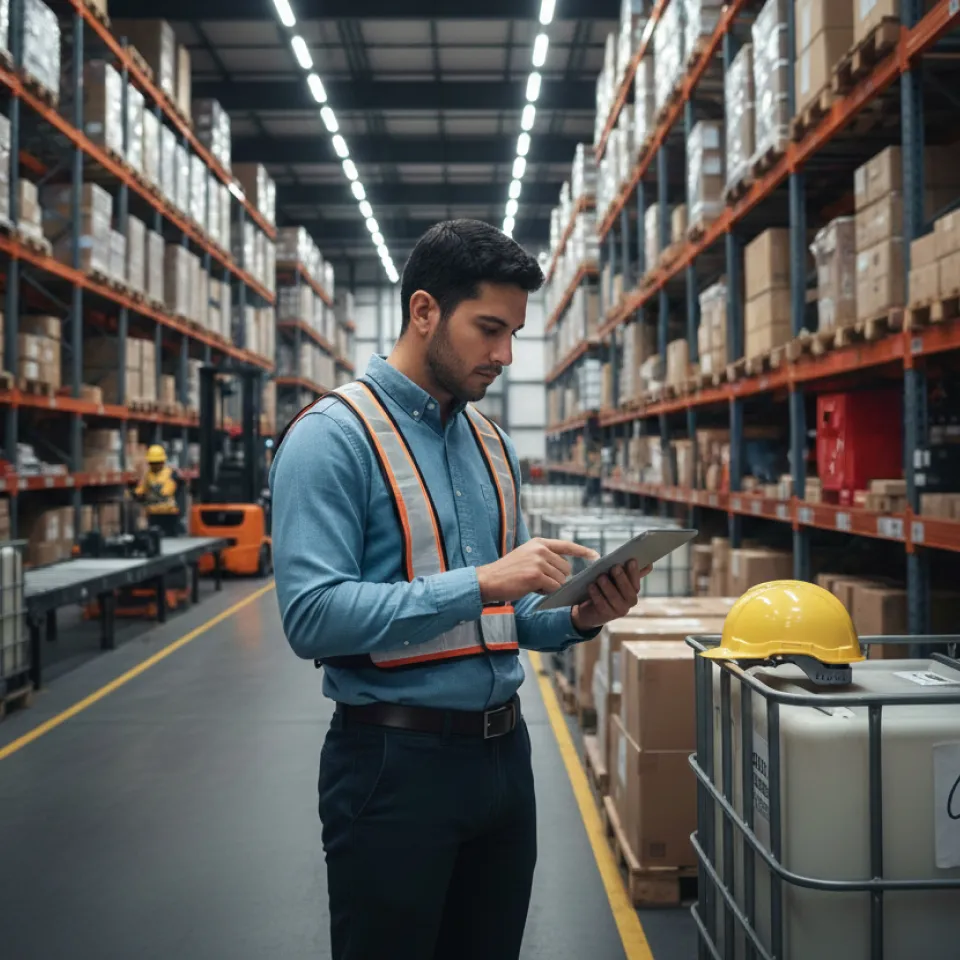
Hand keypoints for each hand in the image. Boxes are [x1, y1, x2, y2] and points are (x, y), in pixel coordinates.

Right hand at [476, 538, 599, 603]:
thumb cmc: (507, 572)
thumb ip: (545, 557)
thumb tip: (566, 569)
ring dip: (549, 586)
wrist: (488, 580)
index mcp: (539, 543)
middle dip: (556, 578)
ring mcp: (538, 561)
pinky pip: (553, 588)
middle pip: (566, 568)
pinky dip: (545, 592)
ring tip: (531, 583)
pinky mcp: (535, 575)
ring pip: (560, 579)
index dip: (582, 551)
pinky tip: (530, 588)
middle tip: (536, 580)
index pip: (566, 545)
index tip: (595, 556)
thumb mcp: (526, 556)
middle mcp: (540, 549)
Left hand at [571, 560, 651, 632]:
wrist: (591, 609)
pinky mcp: (605, 615)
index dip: (635, 572)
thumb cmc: (606, 589)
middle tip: (614, 567)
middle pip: (628, 591)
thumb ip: (629, 572)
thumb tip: (649, 564)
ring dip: (607, 586)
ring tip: (600, 577)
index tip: (631, 560)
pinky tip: (591, 586)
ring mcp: (618, 611)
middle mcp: (629, 603)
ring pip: (614, 598)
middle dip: (621, 578)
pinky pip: (602, 605)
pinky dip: (596, 595)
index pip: (636, 582)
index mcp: (633, 591)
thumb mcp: (616, 579)